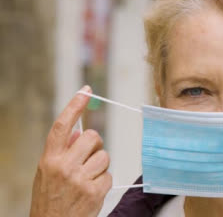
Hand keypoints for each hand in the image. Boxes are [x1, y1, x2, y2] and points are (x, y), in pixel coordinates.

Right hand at [30, 86, 111, 216]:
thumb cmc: (50, 198)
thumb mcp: (47, 173)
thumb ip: (62, 152)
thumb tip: (78, 133)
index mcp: (49, 159)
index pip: (62, 126)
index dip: (74, 106)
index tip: (86, 91)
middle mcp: (63, 166)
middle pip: (92, 137)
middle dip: (95, 145)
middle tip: (89, 158)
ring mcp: (79, 179)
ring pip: (104, 156)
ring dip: (100, 166)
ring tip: (88, 179)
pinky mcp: (94, 191)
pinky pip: (109, 175)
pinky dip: (103, 182)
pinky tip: (91, 192)